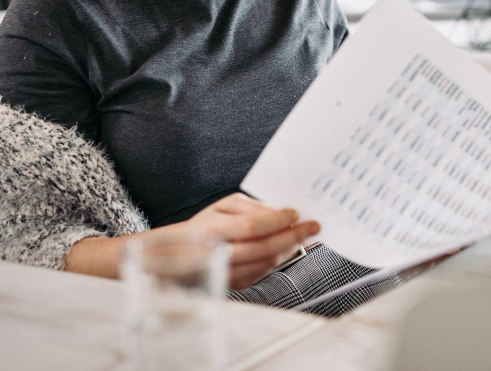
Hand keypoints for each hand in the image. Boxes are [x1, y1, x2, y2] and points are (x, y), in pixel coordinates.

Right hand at [177, 193, 320, 289]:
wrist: (176, 255)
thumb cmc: (205, 225)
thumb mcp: (221, 207)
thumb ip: (250, 207)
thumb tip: (279, 212)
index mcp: (213, 229)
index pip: (252, 226)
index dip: (277, 220)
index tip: (296, 213)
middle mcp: (217, 254)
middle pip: (263, 248)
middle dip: (293, 237)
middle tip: (314, 227)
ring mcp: (225, 273)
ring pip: (265, 264)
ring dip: (289, 250)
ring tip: (303, 237)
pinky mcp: (232, 285)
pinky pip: (262, 273)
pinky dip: (278, 261)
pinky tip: (286, 249)